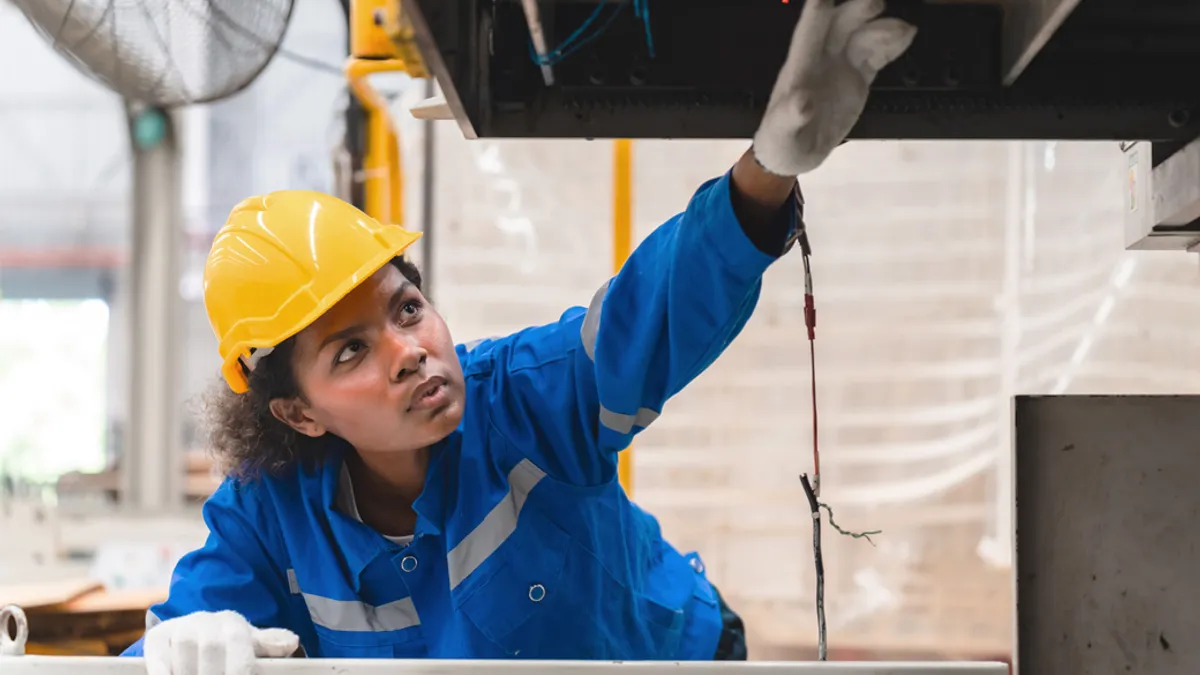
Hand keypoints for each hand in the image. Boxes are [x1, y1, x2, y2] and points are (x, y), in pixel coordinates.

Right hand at [143, 610, 298, 674]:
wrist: (192, 631)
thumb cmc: (227, 645)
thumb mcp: (250, 643)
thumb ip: (268, 644)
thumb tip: (291, 642)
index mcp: (233, 623)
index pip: (238, 644)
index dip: (240, 667)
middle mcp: (206, 620)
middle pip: (211, 648)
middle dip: (214, 672)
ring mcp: (180, 627)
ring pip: (184, 648)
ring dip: (189, 672)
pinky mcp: (157, 637)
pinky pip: (158, 655)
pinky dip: (163, 670)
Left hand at [752, 0, 916, 175]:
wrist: (797, 152)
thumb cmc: (782, 140)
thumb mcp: (783, 133)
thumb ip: (790, 116)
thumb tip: (802, 103)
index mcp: (799, 69)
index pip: (807, 35)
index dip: (816, 14)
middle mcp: (820, 60)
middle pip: (838, 27)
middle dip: (856, 12)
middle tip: (875, 4)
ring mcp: (840, 66)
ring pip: (862, 37)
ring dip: (881, 29)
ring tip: (904, 31)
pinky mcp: (857, 77)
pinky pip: (876, 55)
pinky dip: (891, 45)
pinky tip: (906, 36)